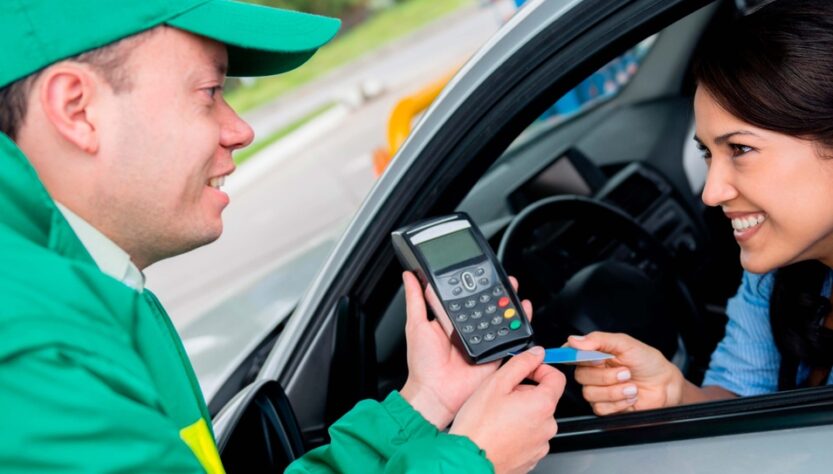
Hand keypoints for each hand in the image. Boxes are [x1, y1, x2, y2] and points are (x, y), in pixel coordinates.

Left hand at [399, 271, 532, 429]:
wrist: (436, 393)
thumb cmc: (423, 364)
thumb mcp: (415, 325)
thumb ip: (415, 300)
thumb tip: (410, 277)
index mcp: (450, 320)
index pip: (464, 296)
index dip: (473, 283)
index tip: (479, 270)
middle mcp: (467, 329)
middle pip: (486, 304)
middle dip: (496, 290)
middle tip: (502, 277)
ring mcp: (483, 340)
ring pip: (500, 317)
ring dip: (509, 303)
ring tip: (513, 289)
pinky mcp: (494, 353)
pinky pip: (510, 337)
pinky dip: (519, 325)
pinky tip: (522, 311)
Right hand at [449, 347, 564, 473]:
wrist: (470, 459)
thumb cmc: (479, 426)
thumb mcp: (496, 383)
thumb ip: (521, 363)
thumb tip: (536, 353)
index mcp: (542, 404)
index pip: (557, 377)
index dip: (541, 369)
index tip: (527, 370)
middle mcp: (547, 425)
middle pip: (544, 398)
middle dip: (525, 392)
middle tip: (501, 396)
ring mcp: (541, 444)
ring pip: (536, 418)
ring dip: (521, 412)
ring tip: (497, 416)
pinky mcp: (532, 457)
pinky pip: (530, 436)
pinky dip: (519, 430)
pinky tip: (500, 430)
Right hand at [568, 332, 684, 414]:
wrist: (665, 385)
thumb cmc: (647, 362)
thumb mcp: (625, 344)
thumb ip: (599, 340)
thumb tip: (574, 340)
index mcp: (594, 354)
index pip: (571, 354)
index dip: (575, 357)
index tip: (594, 359)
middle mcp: (594, 372)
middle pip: (580, 376)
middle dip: (606, 376)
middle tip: (625, 372)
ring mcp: (599, 390)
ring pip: (590, 393)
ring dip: (615, 391)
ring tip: (631, 386)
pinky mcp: (606, 407)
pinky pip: (600, 408)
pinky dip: (618, 403)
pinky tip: (630, 396)